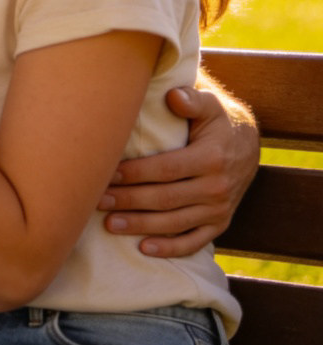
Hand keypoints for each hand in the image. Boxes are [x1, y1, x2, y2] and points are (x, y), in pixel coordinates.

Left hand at [98, 84, 259, 256]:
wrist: (247, 144)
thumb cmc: (216, 120)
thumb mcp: (209, 104)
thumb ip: (191, 99)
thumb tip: (173, 96)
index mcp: (211, 158)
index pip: (166, 169)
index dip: (135, 174)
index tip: (107, 174)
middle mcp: (217, 187)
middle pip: (165, 199)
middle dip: (129, 201)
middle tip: (97, 201)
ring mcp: (219, 209)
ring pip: (175, 223)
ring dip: (141, 226)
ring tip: (110, 224)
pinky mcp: (219, 224)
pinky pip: (194, 241)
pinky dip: (170, 248)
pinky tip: (144, 248)